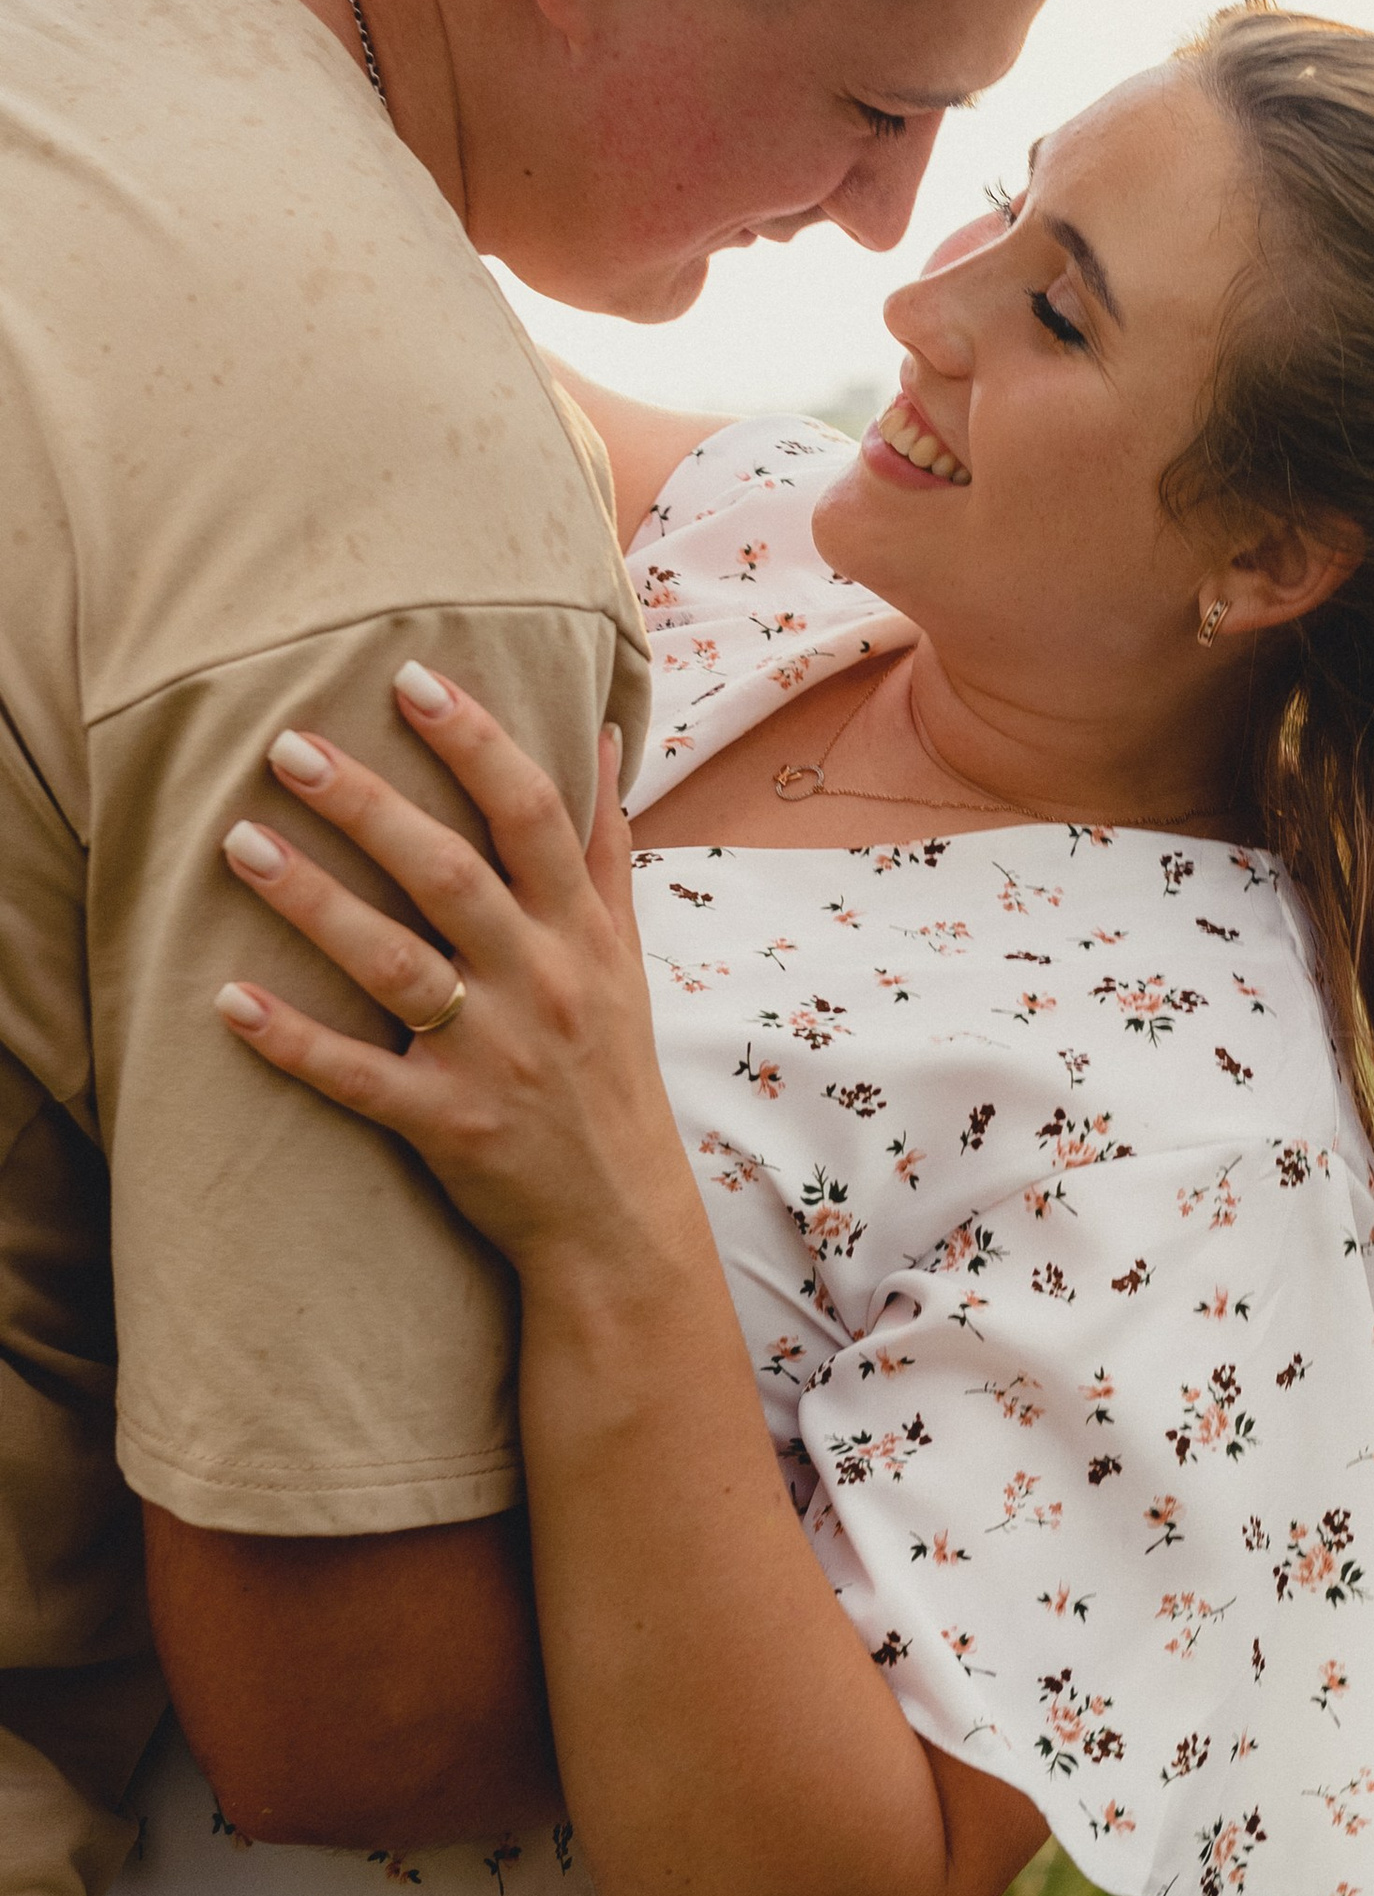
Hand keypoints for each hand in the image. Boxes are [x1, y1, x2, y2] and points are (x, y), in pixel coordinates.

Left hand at [213, 663, 684, 1278]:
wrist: (618, 1215)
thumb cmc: (608, 1067)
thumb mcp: (625, 954)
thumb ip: (605, 846)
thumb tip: (600, 735)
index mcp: (581, 932)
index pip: (532, 816)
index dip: (476, 744)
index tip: (411, 680)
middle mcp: (540, 983)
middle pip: (450, 876)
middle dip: (368, 806)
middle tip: (287, 745)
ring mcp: (493, 1056)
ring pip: (393, 966)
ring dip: (313, 901)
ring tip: (237, 842)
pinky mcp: (446, 1124)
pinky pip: (358, 1078)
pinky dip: (292, 1041)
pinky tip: (227, 1000)